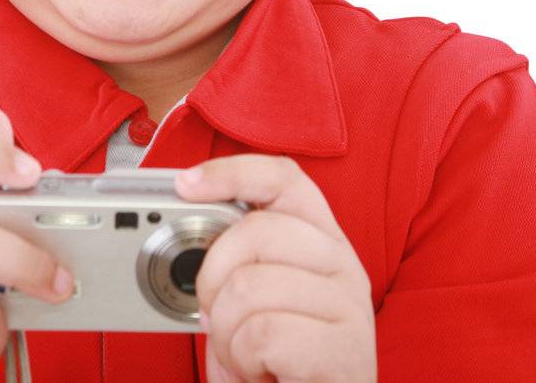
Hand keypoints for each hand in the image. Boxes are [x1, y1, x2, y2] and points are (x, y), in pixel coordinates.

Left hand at [175, 156, 375, 382]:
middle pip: (254, 231)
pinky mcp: (344, 350)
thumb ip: (234, 264)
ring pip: (249, 287)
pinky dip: (243, 361)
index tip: (185, 184)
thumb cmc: (281, 364)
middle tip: (218, 318)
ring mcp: (349, 306)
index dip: (231, 173)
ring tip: (247, 355)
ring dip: (228, 334)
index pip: (283, 179)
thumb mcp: (255, 303)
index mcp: (321, 242)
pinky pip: (262, 334)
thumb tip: (186, 230)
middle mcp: (343, 264)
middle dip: (212, 280)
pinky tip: (262, 372)